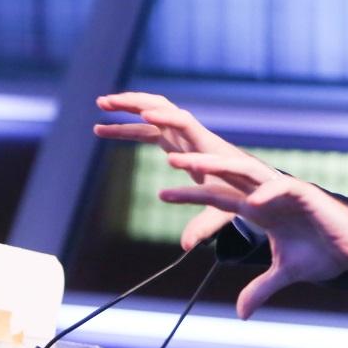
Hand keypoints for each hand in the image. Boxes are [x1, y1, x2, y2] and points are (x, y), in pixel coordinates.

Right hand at [95, 92, 275, 249]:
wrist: (248, 183)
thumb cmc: (239, 194)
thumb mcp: (222, 210)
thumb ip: (204, 225)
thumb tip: (186, 245)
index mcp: (203, 145)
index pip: (184, 123)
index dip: (167, 117)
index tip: (146, 115)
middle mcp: (190, 135)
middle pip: (162, 107)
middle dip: (136, 102)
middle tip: (108, 102)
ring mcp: (180, 136)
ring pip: (151, 112)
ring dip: (127, 106)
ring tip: (100, 104)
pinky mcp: (172, 141)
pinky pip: (145, 129)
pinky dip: (125, 127)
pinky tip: (100, 129)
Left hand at [162, 152, 347, 318]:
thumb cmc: (325, 253)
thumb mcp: (285, 274)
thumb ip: (260, 288)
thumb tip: (241, 313)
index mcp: (261, 209)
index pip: (221, 198)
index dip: (193, 195)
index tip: (162, 194)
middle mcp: (270, 196)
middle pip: (229, 175)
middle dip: (199, 166)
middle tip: (169, 157)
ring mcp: (287, 192)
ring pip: (249, 172)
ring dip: (221, 167)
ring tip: (194, 164)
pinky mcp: (309, 195)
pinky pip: (284, 189)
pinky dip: (269, 193)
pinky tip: (252, 201)